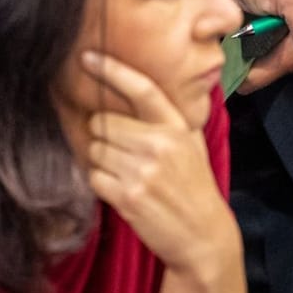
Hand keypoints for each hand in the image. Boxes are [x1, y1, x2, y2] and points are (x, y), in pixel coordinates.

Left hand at [82, 51, 240, 279]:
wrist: (203, 236)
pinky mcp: (128, 196)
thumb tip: (139, 89)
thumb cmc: (195, 187)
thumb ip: (169, 119)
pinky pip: (94, 177)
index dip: (112, 70)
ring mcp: (143, 171)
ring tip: (124, 173)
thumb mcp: (192, 145)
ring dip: (101, 161)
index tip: (88, 57)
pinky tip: (121, 190)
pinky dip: (101, 183)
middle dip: (105, 135)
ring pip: (95, 150)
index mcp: (176, 127)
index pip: (142, 89)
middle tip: (122, 152)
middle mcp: (159, 144)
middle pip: (104, 122)